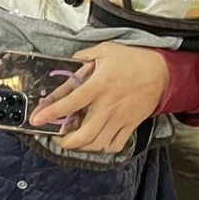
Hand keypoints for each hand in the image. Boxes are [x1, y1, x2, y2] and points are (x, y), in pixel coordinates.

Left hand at [30, 44, 168, 154]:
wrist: (162, 72)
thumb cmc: (132, 60)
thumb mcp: (105, 51)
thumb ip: (83, 58)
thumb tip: (67, 63)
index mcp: (99, 85)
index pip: (71, 102)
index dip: (51, 112)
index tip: (36, 119)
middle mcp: (108, 105)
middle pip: (85, 134)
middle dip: (66, 142)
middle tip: (57, 137)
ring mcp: (121, 118)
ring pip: (98, 143)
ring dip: (82, 146)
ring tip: (73, 140)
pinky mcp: (131, 125)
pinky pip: (115, 145)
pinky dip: (102, 148)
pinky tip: (95, 140)